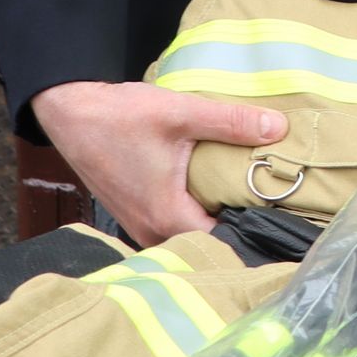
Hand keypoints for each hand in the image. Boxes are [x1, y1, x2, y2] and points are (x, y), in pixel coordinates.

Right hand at [32, 78, 285, 240]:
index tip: (285, 216)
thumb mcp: (180, 113)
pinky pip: (176, 223)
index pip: (225, 243)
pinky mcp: (137, 215)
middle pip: (211, 241)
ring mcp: (141, 227)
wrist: (70, 112)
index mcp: (167, 217)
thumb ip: (231, 123)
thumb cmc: (118, 116)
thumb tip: (279, 129)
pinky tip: (215, 190)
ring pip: (192, 233)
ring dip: (217, 217)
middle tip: (278, 204)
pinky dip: (196, 210)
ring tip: (252, 196)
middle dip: (242, 223)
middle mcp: (153, 233)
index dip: (257, 231)